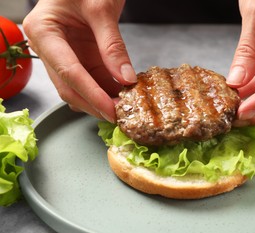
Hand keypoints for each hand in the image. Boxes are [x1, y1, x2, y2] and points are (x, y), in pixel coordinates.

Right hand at [23, 0, 136, 122]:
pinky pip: (93, 79)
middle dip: (96, 104)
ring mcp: (65, 54)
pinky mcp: (80, 56)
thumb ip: (112, 44)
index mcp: (44, 32)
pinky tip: (124, 96)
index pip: (69, 72)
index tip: (111, 111)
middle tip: (121, 116)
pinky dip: (108, 90)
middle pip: (70, 87)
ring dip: (102, 100)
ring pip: (81, 88)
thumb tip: (125, 78)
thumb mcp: (101, 8)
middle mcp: (50, 47)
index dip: (91, 95)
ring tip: (126, 109)